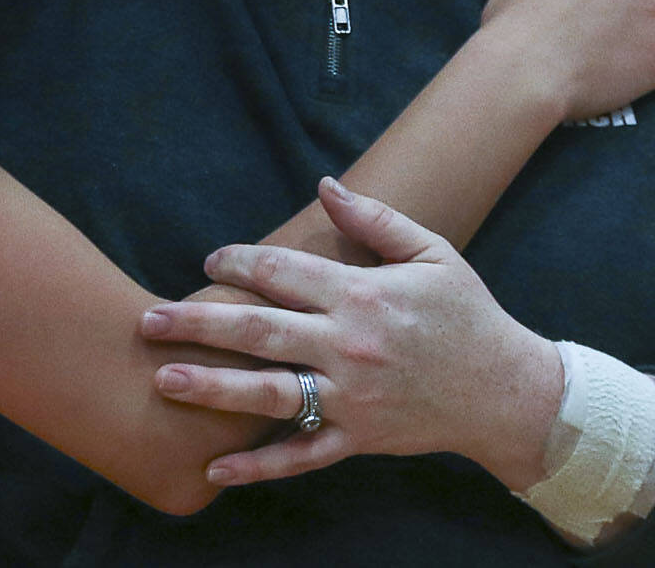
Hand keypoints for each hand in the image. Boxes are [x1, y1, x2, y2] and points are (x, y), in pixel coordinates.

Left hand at [142, 178, 560, 489]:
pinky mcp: (358, 439)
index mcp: (363, 295)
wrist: (506, 390)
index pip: (283, 274)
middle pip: (260, 332)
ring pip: (270, 394)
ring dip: (212, 388)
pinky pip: (301, 456)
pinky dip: (258, 467)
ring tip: (165, 380)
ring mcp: (352, 398)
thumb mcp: (431, 253)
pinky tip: (214, 470)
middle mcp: (349, 346)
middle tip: (148, 320)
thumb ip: (375, 219)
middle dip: (199, 323)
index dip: (239, 263)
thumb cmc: (467, 315)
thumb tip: (326, 184)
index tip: (208, 262)